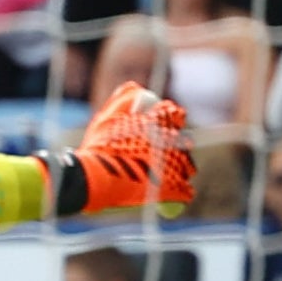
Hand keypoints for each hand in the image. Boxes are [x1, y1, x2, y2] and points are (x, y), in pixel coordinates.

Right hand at [38, 82, 195, 216]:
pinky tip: (177, 194)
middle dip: (175, 146)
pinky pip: (185, 192)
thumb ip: (123, 99)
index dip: (168, 120)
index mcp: (158, 122)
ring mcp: (173, 166)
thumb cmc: (98, 147)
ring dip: (179, 168)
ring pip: (187, 166)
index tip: (161, 127)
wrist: (94, 178)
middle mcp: (171, 142)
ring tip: (167, 175)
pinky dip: (181, 193)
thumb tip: (136, 87)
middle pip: (184, 142)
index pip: (174, 115)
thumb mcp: (106, 118)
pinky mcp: (173, 189)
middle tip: (162, 154)